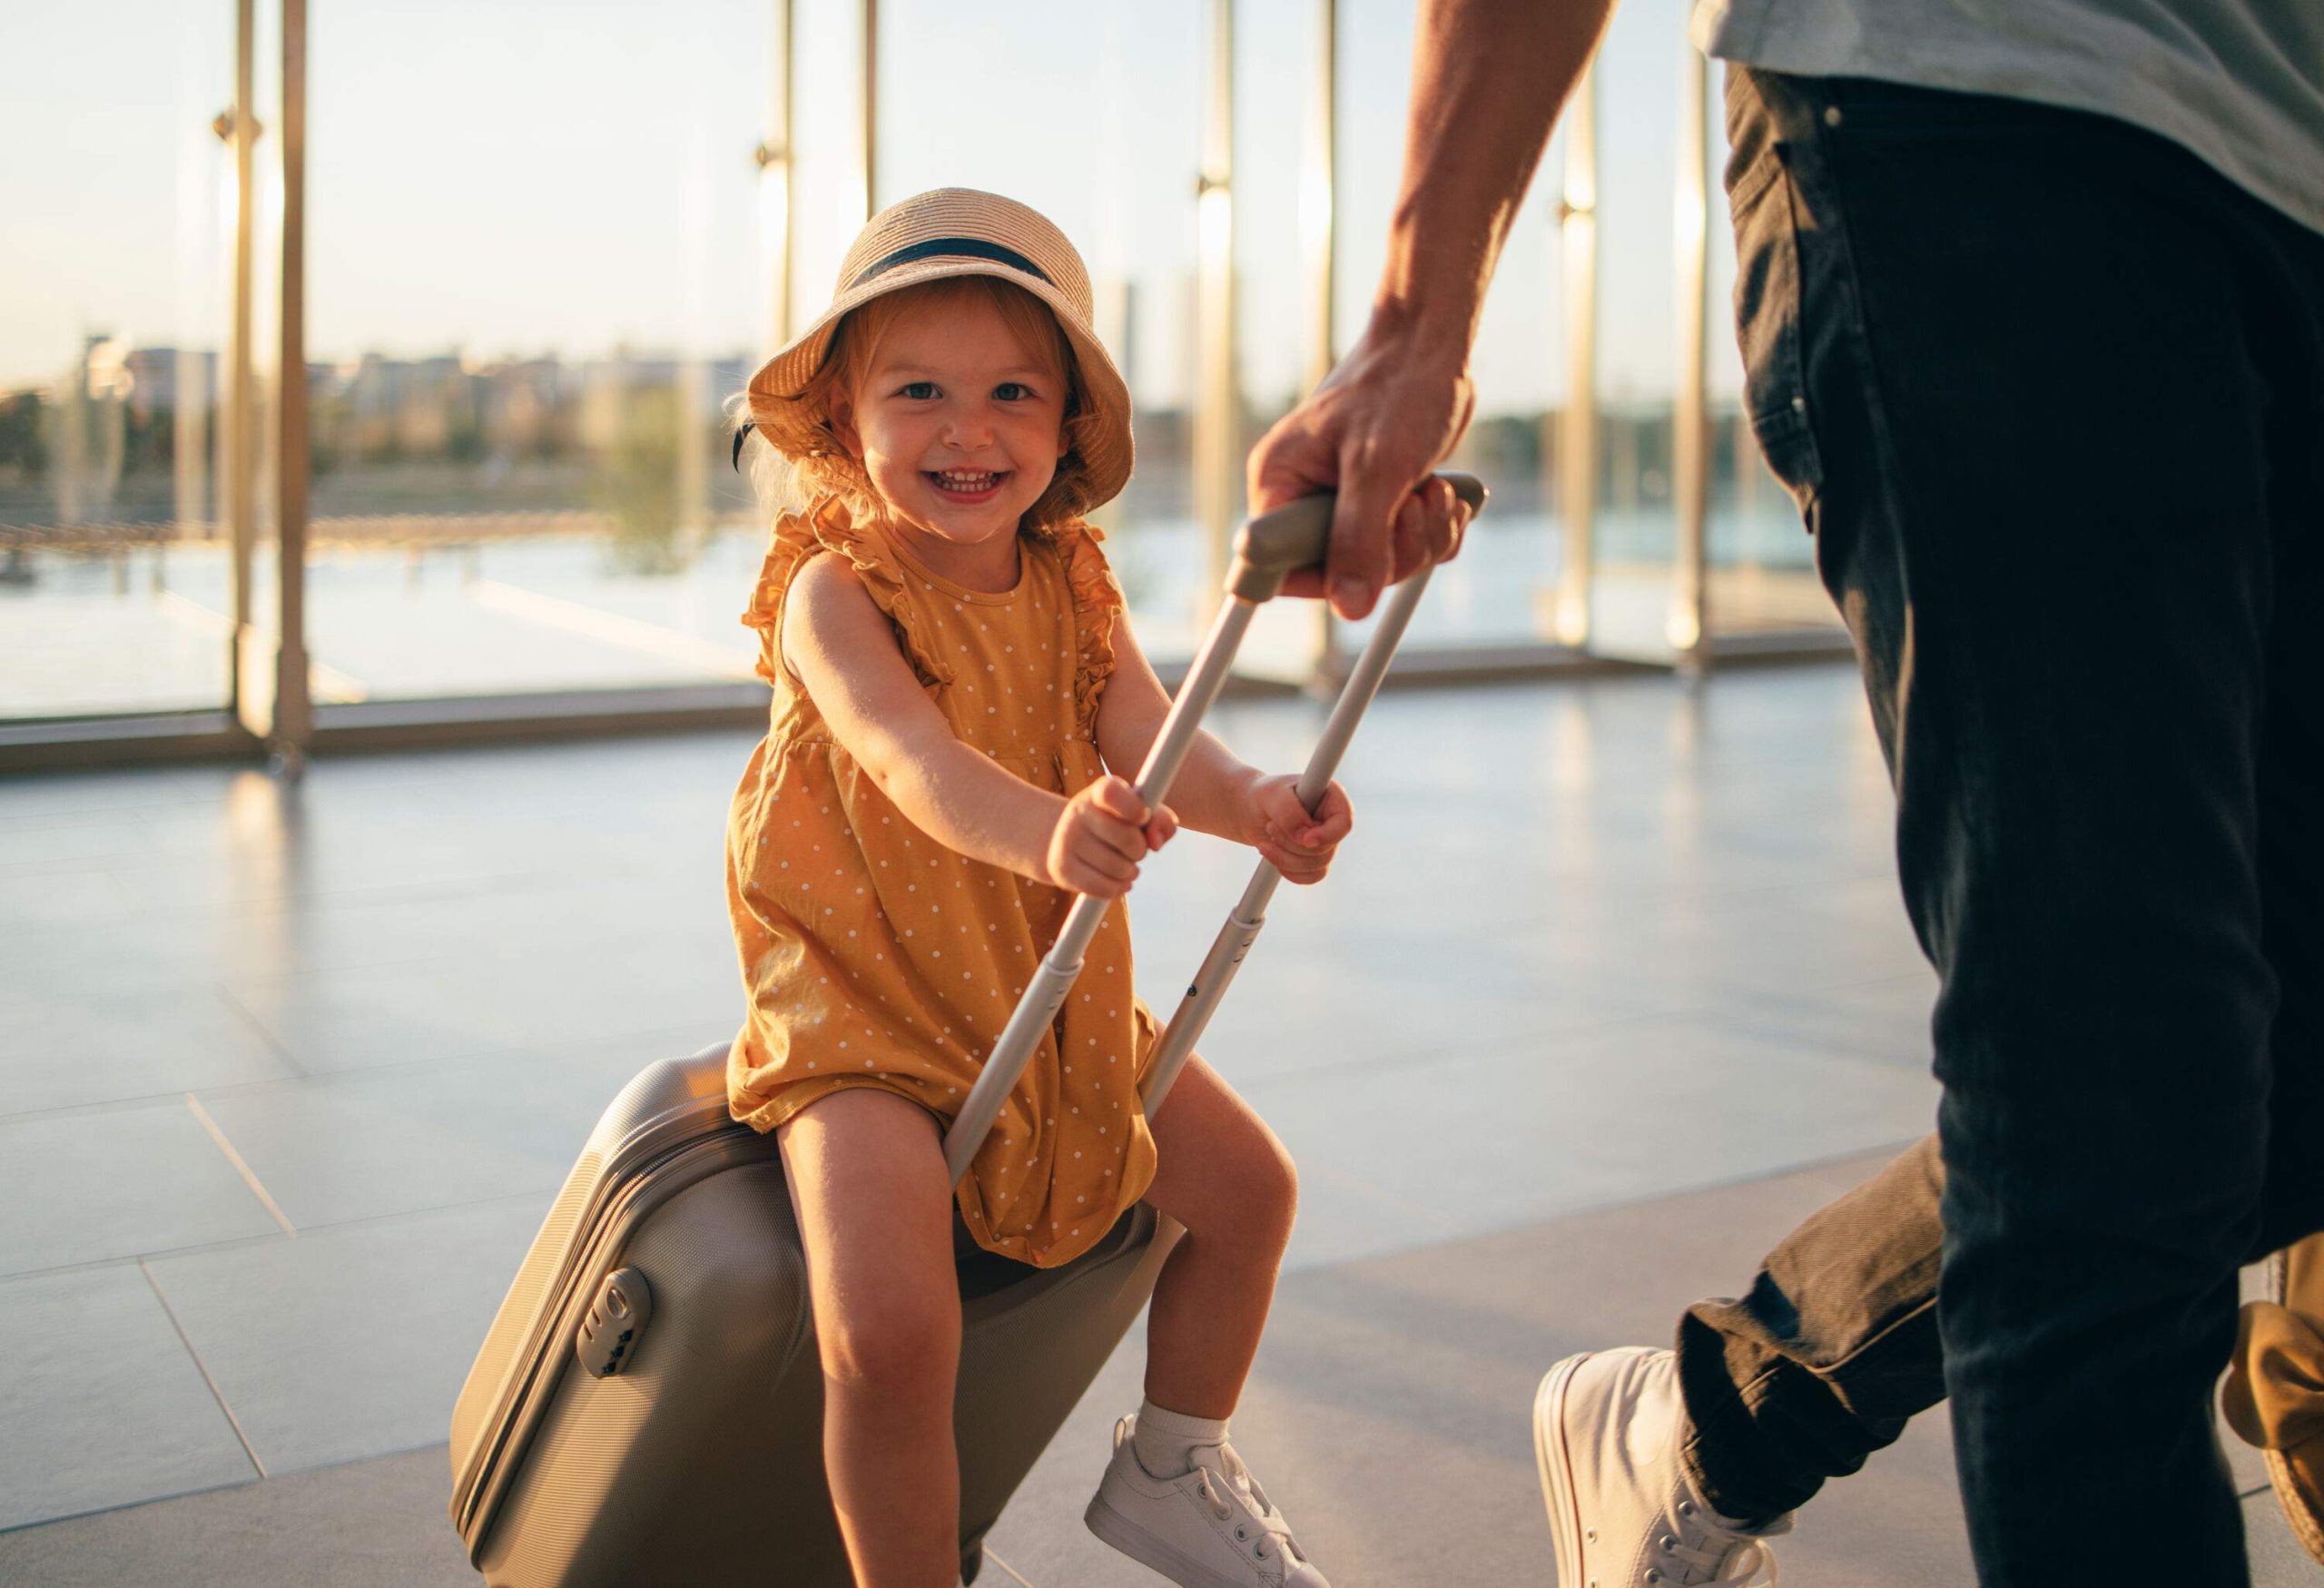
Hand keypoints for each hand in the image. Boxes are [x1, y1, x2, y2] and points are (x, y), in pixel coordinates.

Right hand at [1047, 775, 1176, 897]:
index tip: (1143, 816)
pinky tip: (1117, 880)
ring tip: (1124, 865)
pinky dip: (1118, 888)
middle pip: (1127, 839)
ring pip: (1119, 868)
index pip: (1113, 793)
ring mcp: (1066, 840)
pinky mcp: (1062, 869)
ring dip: (1131, 871)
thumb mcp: (1140, 815)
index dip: (1133, 807)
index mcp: (1099, 793)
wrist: (1068, 840)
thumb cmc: (1116, 825)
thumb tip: (1155, 842)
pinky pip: (1105, 888)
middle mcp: (1078, 812)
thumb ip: (1160, 820)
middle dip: (1140, 850)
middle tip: (1135, 849)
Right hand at [1246, 313, 1479, 619]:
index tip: (1370, 564)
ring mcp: (1344, 503)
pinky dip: (1435, 531)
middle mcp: (1303, 498)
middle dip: (1394, 551)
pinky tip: (1446, 496)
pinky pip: (1408, 548)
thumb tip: (1349, 609)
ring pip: (1382, 565)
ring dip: (1423, 538)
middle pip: (1340, 574)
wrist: (1432, 346)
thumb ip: (1359, 540)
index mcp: (1278, 483)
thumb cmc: (1397, 388)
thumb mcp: (1377, 467)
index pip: (1279, 567)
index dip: (1326, 580)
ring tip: (1436, 493)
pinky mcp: (1381, 502)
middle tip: (1416, 506)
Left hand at [1246, 774, 1352, 885]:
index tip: (1305, 840)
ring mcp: (1326, 842)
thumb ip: (1289, 813)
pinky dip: (1289, 871)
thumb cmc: (1265, 795)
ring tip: (1267, 839)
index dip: (1328, 835)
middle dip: (1292, 844)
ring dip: (1286, 857)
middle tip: (1270, 826)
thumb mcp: (1272, 795)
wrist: (1251, 811)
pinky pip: (1311, 876)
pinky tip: (1273, 855)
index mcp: (1332, 797)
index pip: (1344, 822)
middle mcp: (1333, 821)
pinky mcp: (1315, 859)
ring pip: (1317, 866)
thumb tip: (1304, 838)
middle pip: (1326, 849)